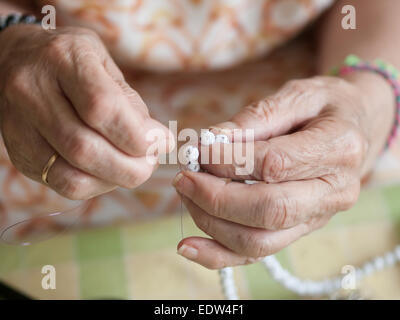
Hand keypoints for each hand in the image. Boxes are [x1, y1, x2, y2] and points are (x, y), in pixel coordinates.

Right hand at [0, 25, 173, 199]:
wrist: (15, 59)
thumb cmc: (71, 61)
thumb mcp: (104, 64)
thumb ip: (130, 103)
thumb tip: (158, 142)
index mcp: (62, 58)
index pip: (102, 107)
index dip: (138, 136)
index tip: (163, 142)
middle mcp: (32, 91)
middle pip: (85, 148)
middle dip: (131, 167)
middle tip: (151, 163)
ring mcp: (20, 126)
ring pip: (72, 175)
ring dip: (115, 180)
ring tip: (134, 168)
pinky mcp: (20, 153)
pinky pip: (62, 185)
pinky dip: (96, 186)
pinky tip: (109, 173)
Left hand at [173, 74, 394, 268]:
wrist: (355, 129)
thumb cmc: (325, 107)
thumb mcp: (299, 94)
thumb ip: (257, 117)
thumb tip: (211, 140)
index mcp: (338, 149)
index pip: (275, 164)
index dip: (228, 160)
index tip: (198, 150)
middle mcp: (334, 192)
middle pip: (268, 210)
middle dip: (215, 197)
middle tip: (184, 178)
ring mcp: (316, 218)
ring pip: (259, 240)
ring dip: (211, 222)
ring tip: (186, 195)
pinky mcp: (298, 230)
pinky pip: (257, 254)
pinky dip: (219, 255)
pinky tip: (189, 246)